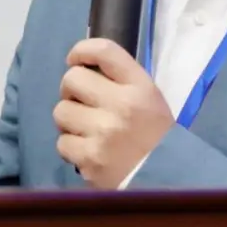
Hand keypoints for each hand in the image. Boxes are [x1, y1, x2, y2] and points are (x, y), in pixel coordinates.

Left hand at [53, 39, 174, 188]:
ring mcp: (103, 133)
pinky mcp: (90, 159)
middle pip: (71, 79)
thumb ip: (120, 79)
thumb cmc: (154, 133)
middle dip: (71, 90)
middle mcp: (121, 105)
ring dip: (69, 120)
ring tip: (85, 129)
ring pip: (61, 111)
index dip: (81, 50)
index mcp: (139, 87)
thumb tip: (81, 67)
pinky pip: (62, 143)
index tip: (75, 59)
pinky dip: (71, 147)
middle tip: (81, 102)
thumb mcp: (148, 97)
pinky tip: (87, 150)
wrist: (165, 177)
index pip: (103, 51)